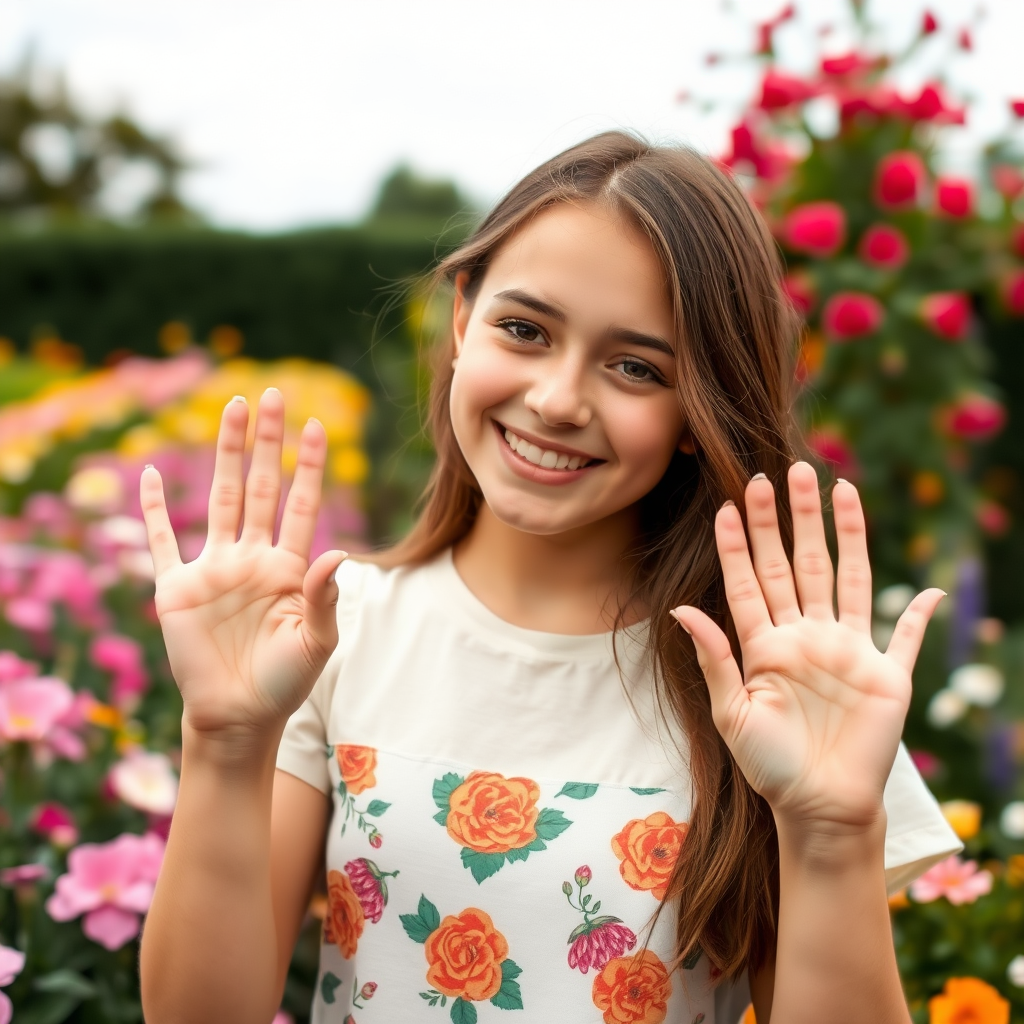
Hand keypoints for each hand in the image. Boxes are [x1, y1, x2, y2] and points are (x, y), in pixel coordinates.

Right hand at [140, 388, 346, 740]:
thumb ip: (324, 599)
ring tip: (232, 409)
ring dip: (226, 454)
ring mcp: (215, 568)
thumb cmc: (284, 682)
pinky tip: (151, 475)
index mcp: (290, 567)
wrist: (238, 716)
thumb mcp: (315, 643)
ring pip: (221, 497)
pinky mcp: (178, 587)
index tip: (318, 426)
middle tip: (273, 395)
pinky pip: (164, 540)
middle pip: (262, 486)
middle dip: (268, 442)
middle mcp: (253, 557)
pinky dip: (154, 509)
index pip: (302, 504)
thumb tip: (338, 555)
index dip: (309, 466)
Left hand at [671, 462, 943, 833]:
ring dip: (843, 534)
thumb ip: (714, 658)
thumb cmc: (768, 765)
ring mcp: (848, 650)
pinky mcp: (887, 674)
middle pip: (796, 564)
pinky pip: (908, 636)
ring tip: (836, 488)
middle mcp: (805, 636)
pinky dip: (922, 612)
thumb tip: (682, 608)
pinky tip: (930, 585)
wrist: (818, 807)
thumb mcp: (731, 713)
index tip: (728, 504)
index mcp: (765, 645)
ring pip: (846, 576)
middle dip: (788, 520)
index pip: (750, 581)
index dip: (739, 544)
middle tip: (781, 472)